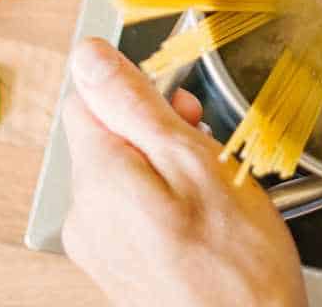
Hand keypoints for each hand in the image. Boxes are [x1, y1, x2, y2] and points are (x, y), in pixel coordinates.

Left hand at [62, 38, 307, 306]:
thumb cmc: (237, 265)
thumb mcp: (196, 163)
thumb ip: (136, 105)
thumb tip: (88, 55)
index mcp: (98, 179)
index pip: (88, 98)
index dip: (138, 93)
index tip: (183, 113)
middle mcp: (84, 215)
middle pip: (106, 137)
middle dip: (156, 132)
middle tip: (207, 152)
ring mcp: (98, 246)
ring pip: (122, 174)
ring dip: (165, 168)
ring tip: (210, 193)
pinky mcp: (117, 266)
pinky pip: (131, 210)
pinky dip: (164, 203)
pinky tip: (202, 222)